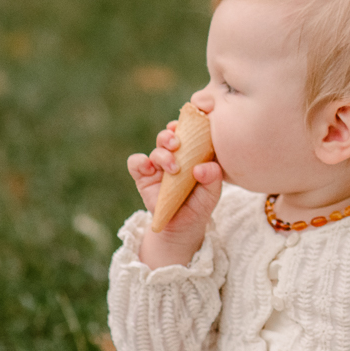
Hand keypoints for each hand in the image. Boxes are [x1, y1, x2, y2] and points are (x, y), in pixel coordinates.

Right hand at [126, 121, 221, 267]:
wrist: (183, 226)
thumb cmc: (200, 204)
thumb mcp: (212, 192)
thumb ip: (213, 177)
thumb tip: (201, 167)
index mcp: (194, 153)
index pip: (190, 132)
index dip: (189, 124)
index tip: (192, 125)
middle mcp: (176, 155)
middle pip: (170, 136)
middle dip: (171, 136)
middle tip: (177, 144)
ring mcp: (159, 165)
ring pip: (156, 148)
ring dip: (162, 153)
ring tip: (173, 168)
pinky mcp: (143, 176)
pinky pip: (136, 162)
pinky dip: (140, 162)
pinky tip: (149, 169)